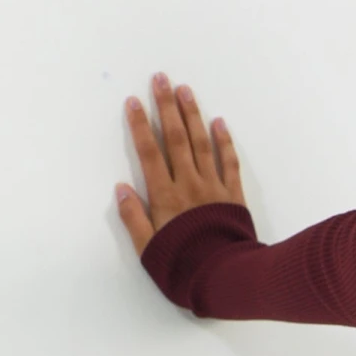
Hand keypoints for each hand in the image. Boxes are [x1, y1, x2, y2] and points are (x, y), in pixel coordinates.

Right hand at [116, 70, 244, 258]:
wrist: (226, 277)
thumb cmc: (183, 267)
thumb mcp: (148, 249)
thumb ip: (133, 218)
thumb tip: (122, 189)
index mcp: (165, 196)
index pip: (149, 152)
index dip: (139, 125)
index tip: (133, 101)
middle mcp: (189, 184)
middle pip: (176, 138)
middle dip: (166, 106)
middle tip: (161, 78)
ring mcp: (214, 188)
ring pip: (202, 144)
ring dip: (192, 115)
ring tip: (186, 90)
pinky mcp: (234, 197)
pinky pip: (229, 163)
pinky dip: (224, 141)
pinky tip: (219, 122)